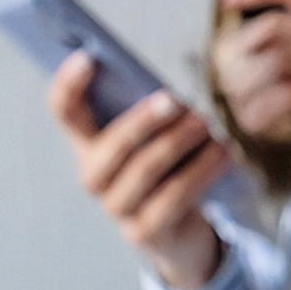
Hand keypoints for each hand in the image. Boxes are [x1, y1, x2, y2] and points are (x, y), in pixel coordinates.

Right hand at [48, 55, 230, 289]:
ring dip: (178, 143)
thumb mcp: (160, 138)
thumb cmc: (171, 168)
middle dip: (143, 121)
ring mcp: (117, 208)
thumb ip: (155, 115)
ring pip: (145, 171)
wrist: (181, 230)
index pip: (66, 113)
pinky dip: (202, 171)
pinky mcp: (145, 232)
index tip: (87, 57)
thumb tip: (171, 97)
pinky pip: (174, 197)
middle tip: (175, 100)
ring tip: (207, 124)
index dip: (68, 86)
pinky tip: (224, 153)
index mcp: (89, 146)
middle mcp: (94, 178)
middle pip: (111, 147)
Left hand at [217, 0, 290, 218]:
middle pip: (272, 25)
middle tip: (230, 81)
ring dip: (244, 88)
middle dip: (238, 54)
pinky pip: (285, 95)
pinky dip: (260, 111)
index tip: (228, 1)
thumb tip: (266, 41)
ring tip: (242, 109)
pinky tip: (258, 125)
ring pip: (273, 60)